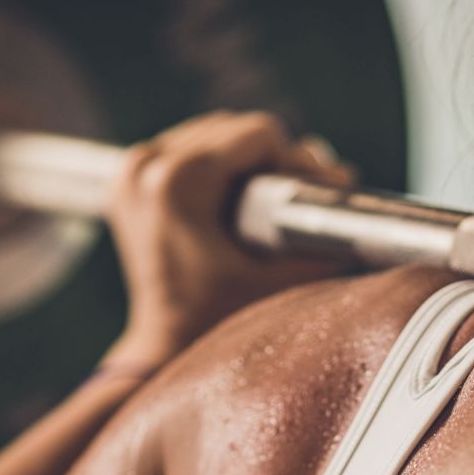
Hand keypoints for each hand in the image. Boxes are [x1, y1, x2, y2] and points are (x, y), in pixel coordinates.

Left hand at [105, 111, 354, 363]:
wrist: (165, 346)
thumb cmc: (220, 320)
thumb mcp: (280, 275)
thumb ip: (318, 229)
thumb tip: (346, 178)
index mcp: (178, 180)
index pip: (258, 134)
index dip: (298, 160)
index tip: (321, 189)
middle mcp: (147, 165)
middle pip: (233, 127)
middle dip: (274, 158)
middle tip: (305, 192)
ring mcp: (131, 169)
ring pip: (210, 132)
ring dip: (247, 157)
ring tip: (275, 194)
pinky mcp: (127, 179)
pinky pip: (185, 147)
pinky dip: (217, 162)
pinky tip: (240, 192)